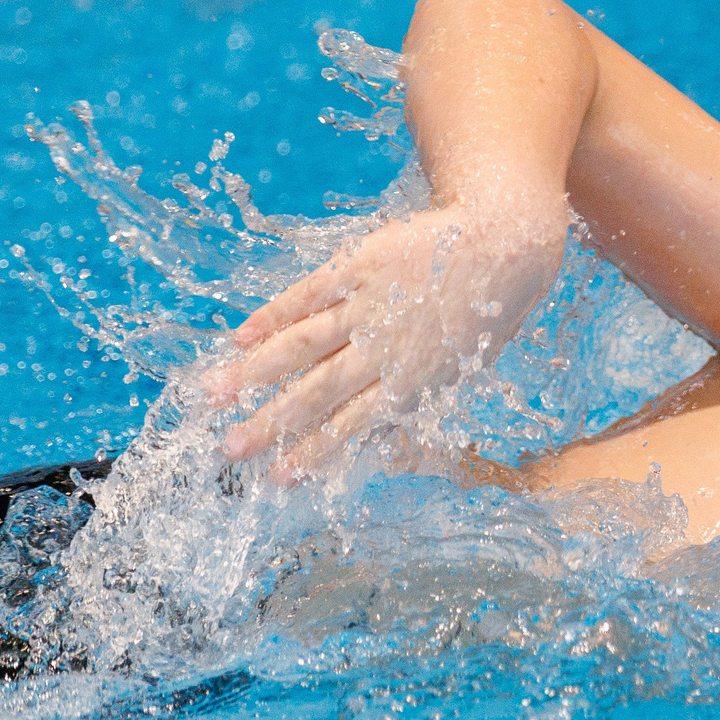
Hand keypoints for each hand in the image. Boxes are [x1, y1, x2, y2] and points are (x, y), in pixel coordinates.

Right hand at [207, 201, 564, 477]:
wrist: (502, 243)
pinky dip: (272, 315)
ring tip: (216, 393)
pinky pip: (308, 293)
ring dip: (256, 371)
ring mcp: (369, 305)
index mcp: (412, 382)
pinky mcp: (360, 266)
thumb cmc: (483, 313)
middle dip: (270, 424)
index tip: (276, 477)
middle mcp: (385, 348)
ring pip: (302, 344)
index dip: (311, 452)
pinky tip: (240, 336)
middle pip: (316, 392)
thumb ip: (411, 397)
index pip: (351, 426)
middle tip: (229, 449)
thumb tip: (371, 433)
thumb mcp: (458, 368)